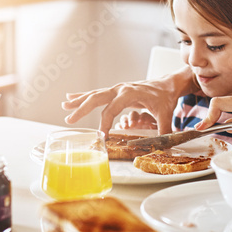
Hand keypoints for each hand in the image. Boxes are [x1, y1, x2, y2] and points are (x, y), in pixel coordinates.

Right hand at [62, 74, 185, 134]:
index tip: (101, 135)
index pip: (113, 108)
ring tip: (65, 105)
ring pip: (94, 94)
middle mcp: (121, 89)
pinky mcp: (116, 91)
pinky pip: (97, 94)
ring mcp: (117, 88)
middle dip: (82, 108)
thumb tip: (164, 147)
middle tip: (69, 119)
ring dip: (79, 100)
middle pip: (97, 98)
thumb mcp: (165, 114)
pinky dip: (84, 95)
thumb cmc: (165, 98)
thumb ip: (163, 130)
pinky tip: (71, 97)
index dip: (105, 121)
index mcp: (131, 93)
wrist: (167, 84)